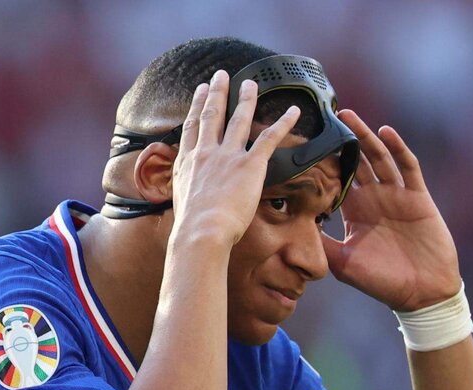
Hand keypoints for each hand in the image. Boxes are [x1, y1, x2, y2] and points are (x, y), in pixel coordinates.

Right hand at [170, 70, 301, 246]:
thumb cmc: (192, 226)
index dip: (197, 106)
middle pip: (212, 115)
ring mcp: (229, 156)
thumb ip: (186, 188)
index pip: (192, 127)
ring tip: (251, 83)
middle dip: (217, 92)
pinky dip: (283, 123)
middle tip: (221, 75)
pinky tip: (293, 111)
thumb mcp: (180, 201)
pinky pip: (269, 139)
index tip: (201, 91)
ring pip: (239, 119)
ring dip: (246, 99)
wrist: (201, 231)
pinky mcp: (250, 165)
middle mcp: (207, 153)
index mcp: (188, 162)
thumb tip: (190, 192)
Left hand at [322, 109, 461, 311]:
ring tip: (348, 115)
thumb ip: (323, 243)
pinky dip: (398, 148)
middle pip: (357, 162)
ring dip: (365, 136)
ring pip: (379, 157)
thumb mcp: (344, 263)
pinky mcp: (418, 197)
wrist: (422, 293)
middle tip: (323, 116)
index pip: (337, 180)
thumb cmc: (382, 282)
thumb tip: (294, 227)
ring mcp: (398, 195)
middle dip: (342, 140)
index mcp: (356, 212)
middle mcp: (375, 199)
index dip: (324, 162)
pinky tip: (385, 132)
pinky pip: (408, 167)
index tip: (304, 143)